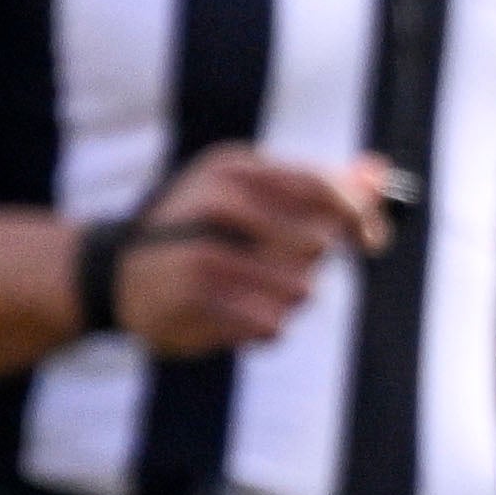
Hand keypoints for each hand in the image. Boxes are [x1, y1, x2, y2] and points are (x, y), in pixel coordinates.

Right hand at [94, 145, 386, 357]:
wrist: (115, 275)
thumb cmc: (198, 232)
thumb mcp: (250, 195)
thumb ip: (318, 187)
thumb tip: (380, 172)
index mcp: (233, 167)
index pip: (323, 188)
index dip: (360, 216)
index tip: (373, 240)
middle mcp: (215, 200)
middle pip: (314, 242)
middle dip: (311, 263)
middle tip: (285, 269)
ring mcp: (200, 250)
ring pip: (298, 289)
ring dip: (290, 300)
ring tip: (258, 294)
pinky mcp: (190, 301)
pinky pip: (268, 325)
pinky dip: (265, 327)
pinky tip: (240, 316)